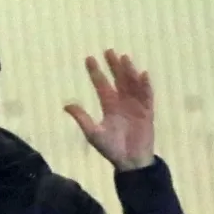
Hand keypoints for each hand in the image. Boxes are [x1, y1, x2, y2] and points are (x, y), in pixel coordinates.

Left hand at [64, 49, 154, 170]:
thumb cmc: (111, 149)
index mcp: (109, 106)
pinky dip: (145, 85)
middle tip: (109, 51)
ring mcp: (136, 105)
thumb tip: (66, 105)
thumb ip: (82, 118)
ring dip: (128, 71)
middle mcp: (122, 102)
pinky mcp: (147, 111)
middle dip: (114, 66)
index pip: (101, 85)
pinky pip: (147, 96)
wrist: (131, 162)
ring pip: (132, 84)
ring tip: (124, 58)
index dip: (96, 72)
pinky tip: (142, 74)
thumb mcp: (93, 134)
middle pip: (118, 79)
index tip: (89, 58)